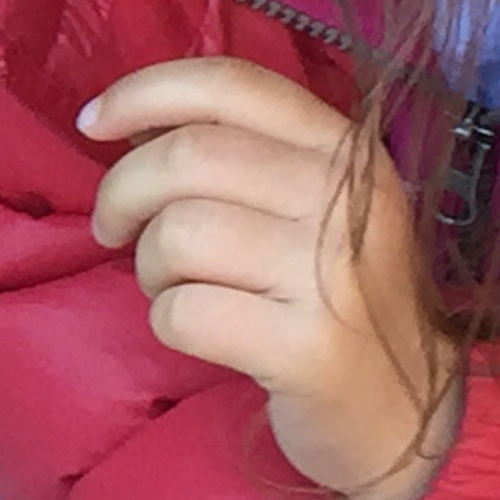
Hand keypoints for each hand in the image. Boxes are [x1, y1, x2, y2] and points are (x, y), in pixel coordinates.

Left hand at [82, 58, 455, 499]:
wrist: (406, 415)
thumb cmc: (332, 296)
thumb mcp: (308, 206)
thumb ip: (235, 153)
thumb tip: (124, 119)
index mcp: (345, 151)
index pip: (231, 84)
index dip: (144, 93)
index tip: (93, 123)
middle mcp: (349, 202)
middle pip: (188, 157)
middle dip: (122, 191)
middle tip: (113, 228)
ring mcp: (335, 276)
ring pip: (178, 234)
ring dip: (148, 264)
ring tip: (172, 285)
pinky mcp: (309, 348)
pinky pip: (184, 312)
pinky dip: (167, 320)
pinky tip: (202, 331)